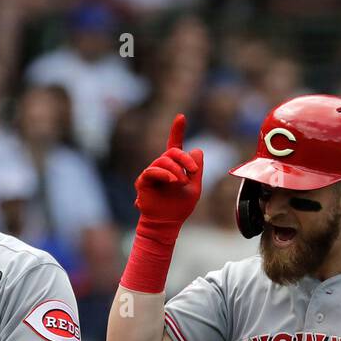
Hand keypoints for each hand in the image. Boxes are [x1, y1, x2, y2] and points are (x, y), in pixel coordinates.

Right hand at [134, 114, 203, 230]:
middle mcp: (162, 167)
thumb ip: (196, 170)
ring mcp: (152, 173)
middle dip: (185, 159)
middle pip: (172, 152)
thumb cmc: (180, 207)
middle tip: (193, 171)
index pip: (174, 145)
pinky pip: (152, 171)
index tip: (181, 117)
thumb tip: (196, 149)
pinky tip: (171, 181)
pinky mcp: (143, 182)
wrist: (167, 224)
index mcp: (174, 167)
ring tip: (181, 183)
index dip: (177, 130)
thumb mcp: (195, 187)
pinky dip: (163, 173)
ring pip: (163, 161)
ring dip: (176, 170)